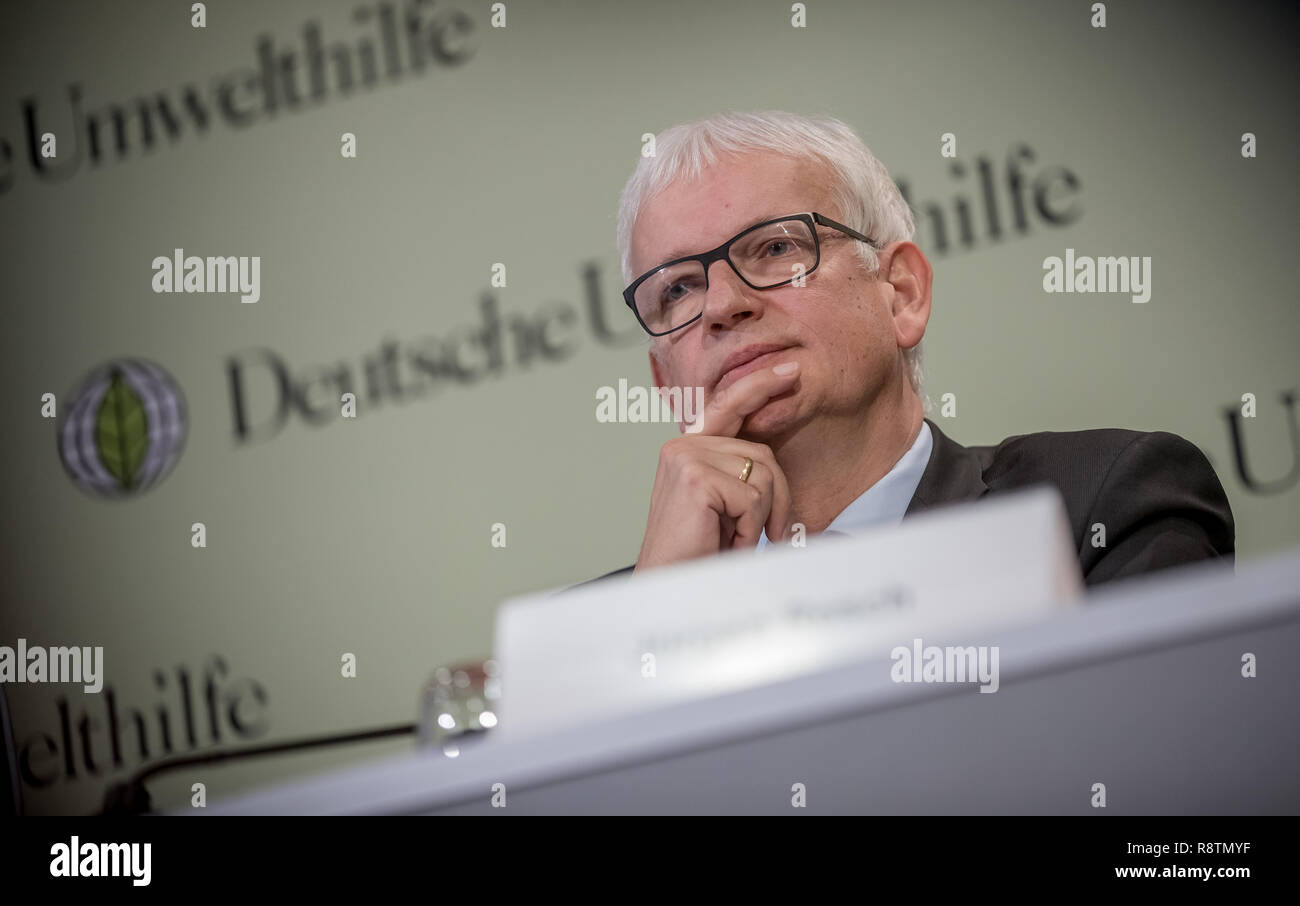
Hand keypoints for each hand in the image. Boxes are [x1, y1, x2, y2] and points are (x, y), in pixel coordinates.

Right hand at [634, 362, 798, 571]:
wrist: (667, 587)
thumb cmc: (696, 552)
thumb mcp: (722, 505)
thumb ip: (740, 474)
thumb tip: (776, 463)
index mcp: (687, 449)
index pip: (728, 407)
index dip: (759, 386)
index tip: (789, 371)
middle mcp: (682, 447)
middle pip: (762, 452)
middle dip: (779, 498)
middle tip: (773, 534)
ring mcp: (686, 459)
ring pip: (763, 475)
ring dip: (762, 518)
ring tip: (736, 540)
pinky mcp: (696, 478)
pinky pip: (753, 498)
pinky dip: (750, 529)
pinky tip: (727, 543)